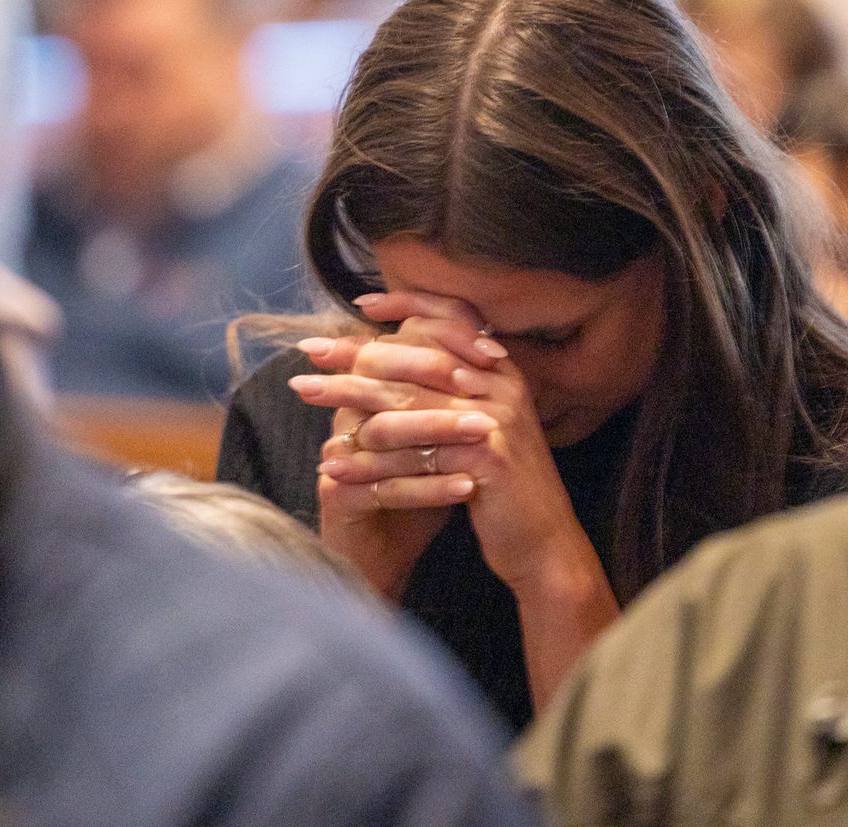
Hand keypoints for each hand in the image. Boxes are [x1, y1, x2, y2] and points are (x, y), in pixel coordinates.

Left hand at [292, 291, 603, 597]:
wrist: (543, 542)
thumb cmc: (499, 486)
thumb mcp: (477, 426)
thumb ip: (447, 390)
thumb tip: (395, 354)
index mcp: (499, 370)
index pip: (451, 319)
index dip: (406, 306)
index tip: (358, 305)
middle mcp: (500, 384)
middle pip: (415, 358)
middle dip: (355, 353)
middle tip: (308, 351)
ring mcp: (495, 418)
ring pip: (405, 400)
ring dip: (348, 396)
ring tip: (304, 393)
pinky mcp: (486, 458)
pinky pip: (413, 453)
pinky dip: (368, 460)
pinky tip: (332, 466)